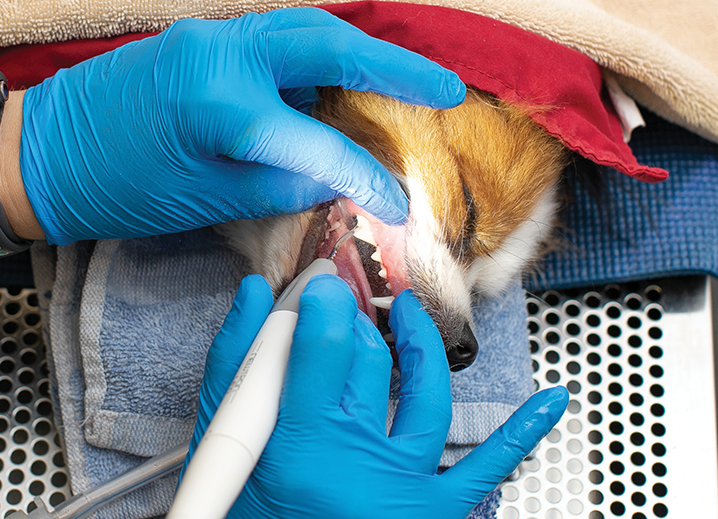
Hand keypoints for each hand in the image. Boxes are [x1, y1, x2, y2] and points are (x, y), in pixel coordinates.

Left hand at [19, 8, 464, 244]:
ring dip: (360, 54)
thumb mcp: (204, 200)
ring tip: (407, 82)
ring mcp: (209, 36)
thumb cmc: (117, 188)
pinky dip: (319, 59)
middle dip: (393, 66)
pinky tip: (342, 83)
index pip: (315, 137)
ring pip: (305, 32)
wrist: (46, 152)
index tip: (398, 198)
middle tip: (447, 89)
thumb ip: (279, 183)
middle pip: (327, 44)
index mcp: (217, 101)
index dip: (363, 172)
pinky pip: (277, 41)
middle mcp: (219, 50)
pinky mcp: (203, 40)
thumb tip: (335, 175)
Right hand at [185, 274, 567, 517]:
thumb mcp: (224, 444)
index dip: (327, 302)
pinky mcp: (432, 509)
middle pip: (371, 363)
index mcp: (301, 445)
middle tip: (344, 302)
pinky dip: (520, 434)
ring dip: (422, 344)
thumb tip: (256, 294)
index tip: (324, 280)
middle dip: (356, 322)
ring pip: (426, 394)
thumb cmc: (248, 509)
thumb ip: (235, 365)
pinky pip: (484, 468)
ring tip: (409, 311)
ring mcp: (403, 485)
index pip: (328, 346)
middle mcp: (359, 462)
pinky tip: (551, 402)